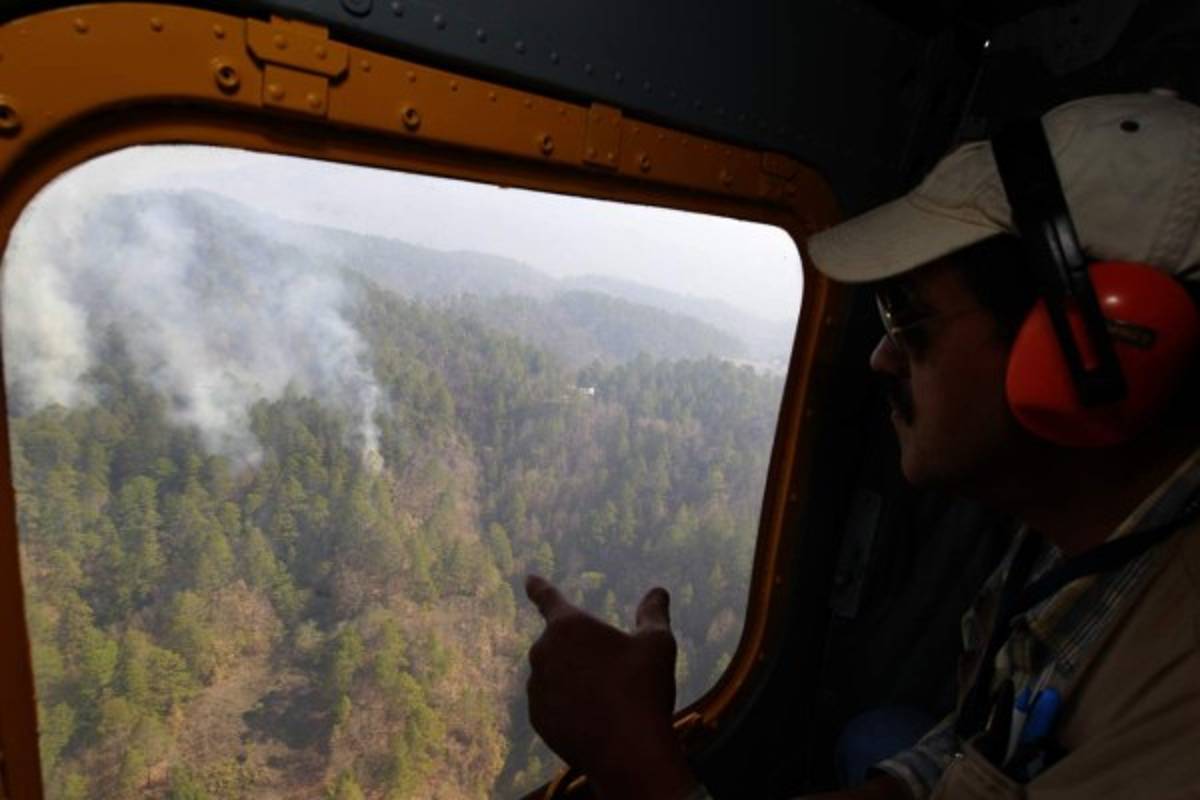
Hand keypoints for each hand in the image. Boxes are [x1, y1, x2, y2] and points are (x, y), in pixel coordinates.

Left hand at [525, 574, 698, 799]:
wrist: (628, 752)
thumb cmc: (643, 689)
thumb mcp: (658, 644)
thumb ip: (653, 614)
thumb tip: (658, 592)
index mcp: (568, 626)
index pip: (549, 599)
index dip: (539, 587)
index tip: (528, 578)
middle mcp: (544, 652)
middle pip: (562, 643)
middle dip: (583, 652)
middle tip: (616, 673)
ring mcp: (536, 688)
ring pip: (557, 674)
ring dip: (576, 679)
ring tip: (610, 700)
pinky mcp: (537, 718)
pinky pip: (553, 703)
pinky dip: (569, 705)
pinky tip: (596, 718)